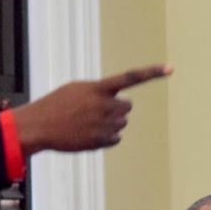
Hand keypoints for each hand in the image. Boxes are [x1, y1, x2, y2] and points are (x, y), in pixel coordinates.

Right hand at [11, 64, 172, 154]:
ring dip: (111, 122)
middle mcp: (104, 105)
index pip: (131, 77)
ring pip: (122, 123)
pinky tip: (88, 134)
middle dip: (116, 109)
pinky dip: (107, 137)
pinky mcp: (100, 141)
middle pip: (127, 107)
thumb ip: (99, 92)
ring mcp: (103, 124)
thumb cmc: (56, 105)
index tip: (171, 68)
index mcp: (98, 88)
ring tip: (88, 122)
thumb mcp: (76, 90)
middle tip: (97, 110)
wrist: (39, 126)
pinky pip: (116, 138)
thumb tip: (120, 104)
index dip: (152, 72)